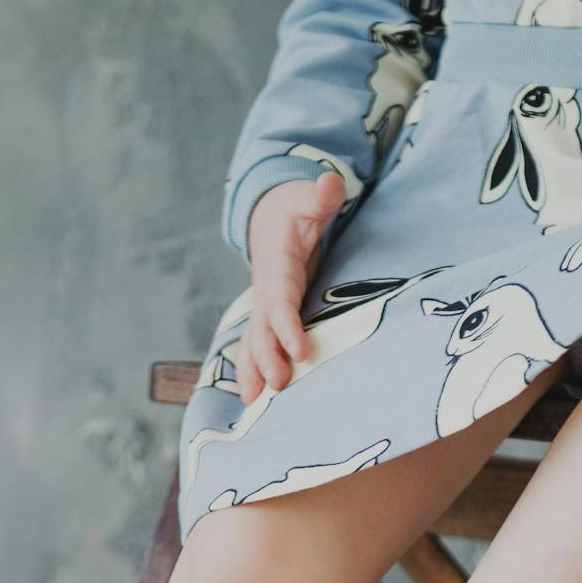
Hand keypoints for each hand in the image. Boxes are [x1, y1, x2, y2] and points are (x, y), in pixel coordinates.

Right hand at [236, 169, 345, 403]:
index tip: (300, 350)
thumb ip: (321, 196)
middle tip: (276, 386)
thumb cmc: (294, 210)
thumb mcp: (308, 199)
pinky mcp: (268, 316)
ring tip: (251, 401)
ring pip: (254, 341)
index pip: (280, 301)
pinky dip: (252, 369)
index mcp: (277, 268)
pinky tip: (252, 396)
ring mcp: (264, 306)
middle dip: (266, 357)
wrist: (270, 217)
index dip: (287, 326)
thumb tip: (330, 181)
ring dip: (252, 370)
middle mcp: (266, 291)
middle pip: (262, 328)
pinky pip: (257, 344)